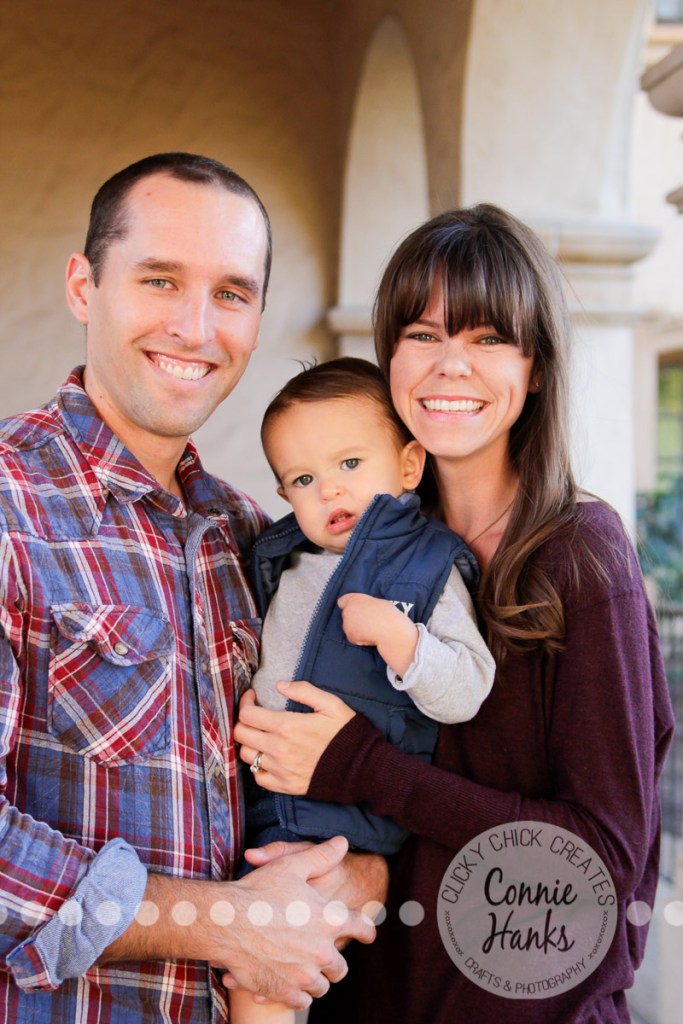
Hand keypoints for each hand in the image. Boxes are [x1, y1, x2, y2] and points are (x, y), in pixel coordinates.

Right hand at [104, 840, 374, 1009]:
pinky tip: (285, 980)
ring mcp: (303, 975)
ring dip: (314, 978)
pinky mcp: (284, 992)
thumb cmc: (257, 891)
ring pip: (321, 986)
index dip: (366, 930)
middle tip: (320, 954)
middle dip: (332, 961)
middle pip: (340, 967)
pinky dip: (295, 993)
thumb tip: (342, 842)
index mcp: (330, 920)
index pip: (363, 928)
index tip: (366, 934)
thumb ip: (321, 855)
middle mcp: (322, 951)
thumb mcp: (291, 865)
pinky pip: (301, 1001)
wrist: (225, 922)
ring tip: (300, 967)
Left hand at [235, 682, 355, 793]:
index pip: (247, 714)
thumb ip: (303, 690)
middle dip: (243, 720)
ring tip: (260, 734)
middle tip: (254, 714)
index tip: (251, 697)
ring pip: (246, 755)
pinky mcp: (285, 786)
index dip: (244, 702)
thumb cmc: (346, 733)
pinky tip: (267, 756)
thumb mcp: (330, 704)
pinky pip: (258, 776)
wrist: (361, 768)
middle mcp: (278, 749)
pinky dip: (257, 766)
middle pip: (240, 734)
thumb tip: (280, 685)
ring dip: (249, 742)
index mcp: (286, 726)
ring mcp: (280, 770)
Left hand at [337, 592, 402, 645]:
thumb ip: (366, 604)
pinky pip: (353, 637)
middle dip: (354, 618)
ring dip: (356, 628)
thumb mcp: (376, 602)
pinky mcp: (349, 636)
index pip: (342, 601)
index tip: (355, 609)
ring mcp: (347, 624)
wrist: (389, 630)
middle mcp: (347, 611)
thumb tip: (365, 609)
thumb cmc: (387, 614)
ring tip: (370, 629)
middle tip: (367, 621)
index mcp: (354, 599)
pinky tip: (369, 636)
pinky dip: (359, 638)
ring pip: (349, 626)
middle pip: (346, 614)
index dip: (348, 605)